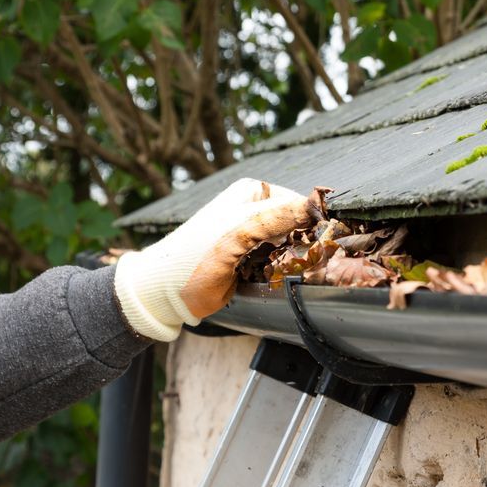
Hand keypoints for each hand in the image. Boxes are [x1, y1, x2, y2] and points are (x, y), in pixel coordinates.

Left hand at [114, 178, 312, 341]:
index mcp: (254, 193)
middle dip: (304, 241)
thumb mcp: (239, 229)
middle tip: (303, 258)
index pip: (298, 201)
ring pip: (293, 245)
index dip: (311, 219)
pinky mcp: (255, 261)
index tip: (320, 238)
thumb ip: (278, 215)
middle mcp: (257, 211)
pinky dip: (282, 272)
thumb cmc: (194, 256)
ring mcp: (257, 237)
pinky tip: (277, 277)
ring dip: (294, 259)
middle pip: (299, 224)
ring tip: (285, 269)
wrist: (166, 293)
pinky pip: (281, 264)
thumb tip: (316, 205)